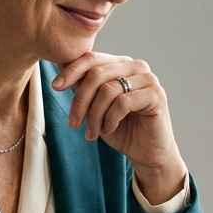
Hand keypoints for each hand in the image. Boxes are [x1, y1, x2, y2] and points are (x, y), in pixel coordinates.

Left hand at [51, 53, 186, 203]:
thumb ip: (84, 87)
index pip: (92, 59)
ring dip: (94, 115)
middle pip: (96, 74)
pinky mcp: (156, 95)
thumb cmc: (121, 129)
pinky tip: (108, 130)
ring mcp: (148, 79)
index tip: (55, 87)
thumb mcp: (95, 107)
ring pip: (108, 90)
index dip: (71, 71)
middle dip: (80, 101)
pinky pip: (122, 103)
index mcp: (121, 64)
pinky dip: (110, 119)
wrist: (146, 153)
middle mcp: (136, 66)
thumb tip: (60, 68)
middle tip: (73, 123)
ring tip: (92, 133)